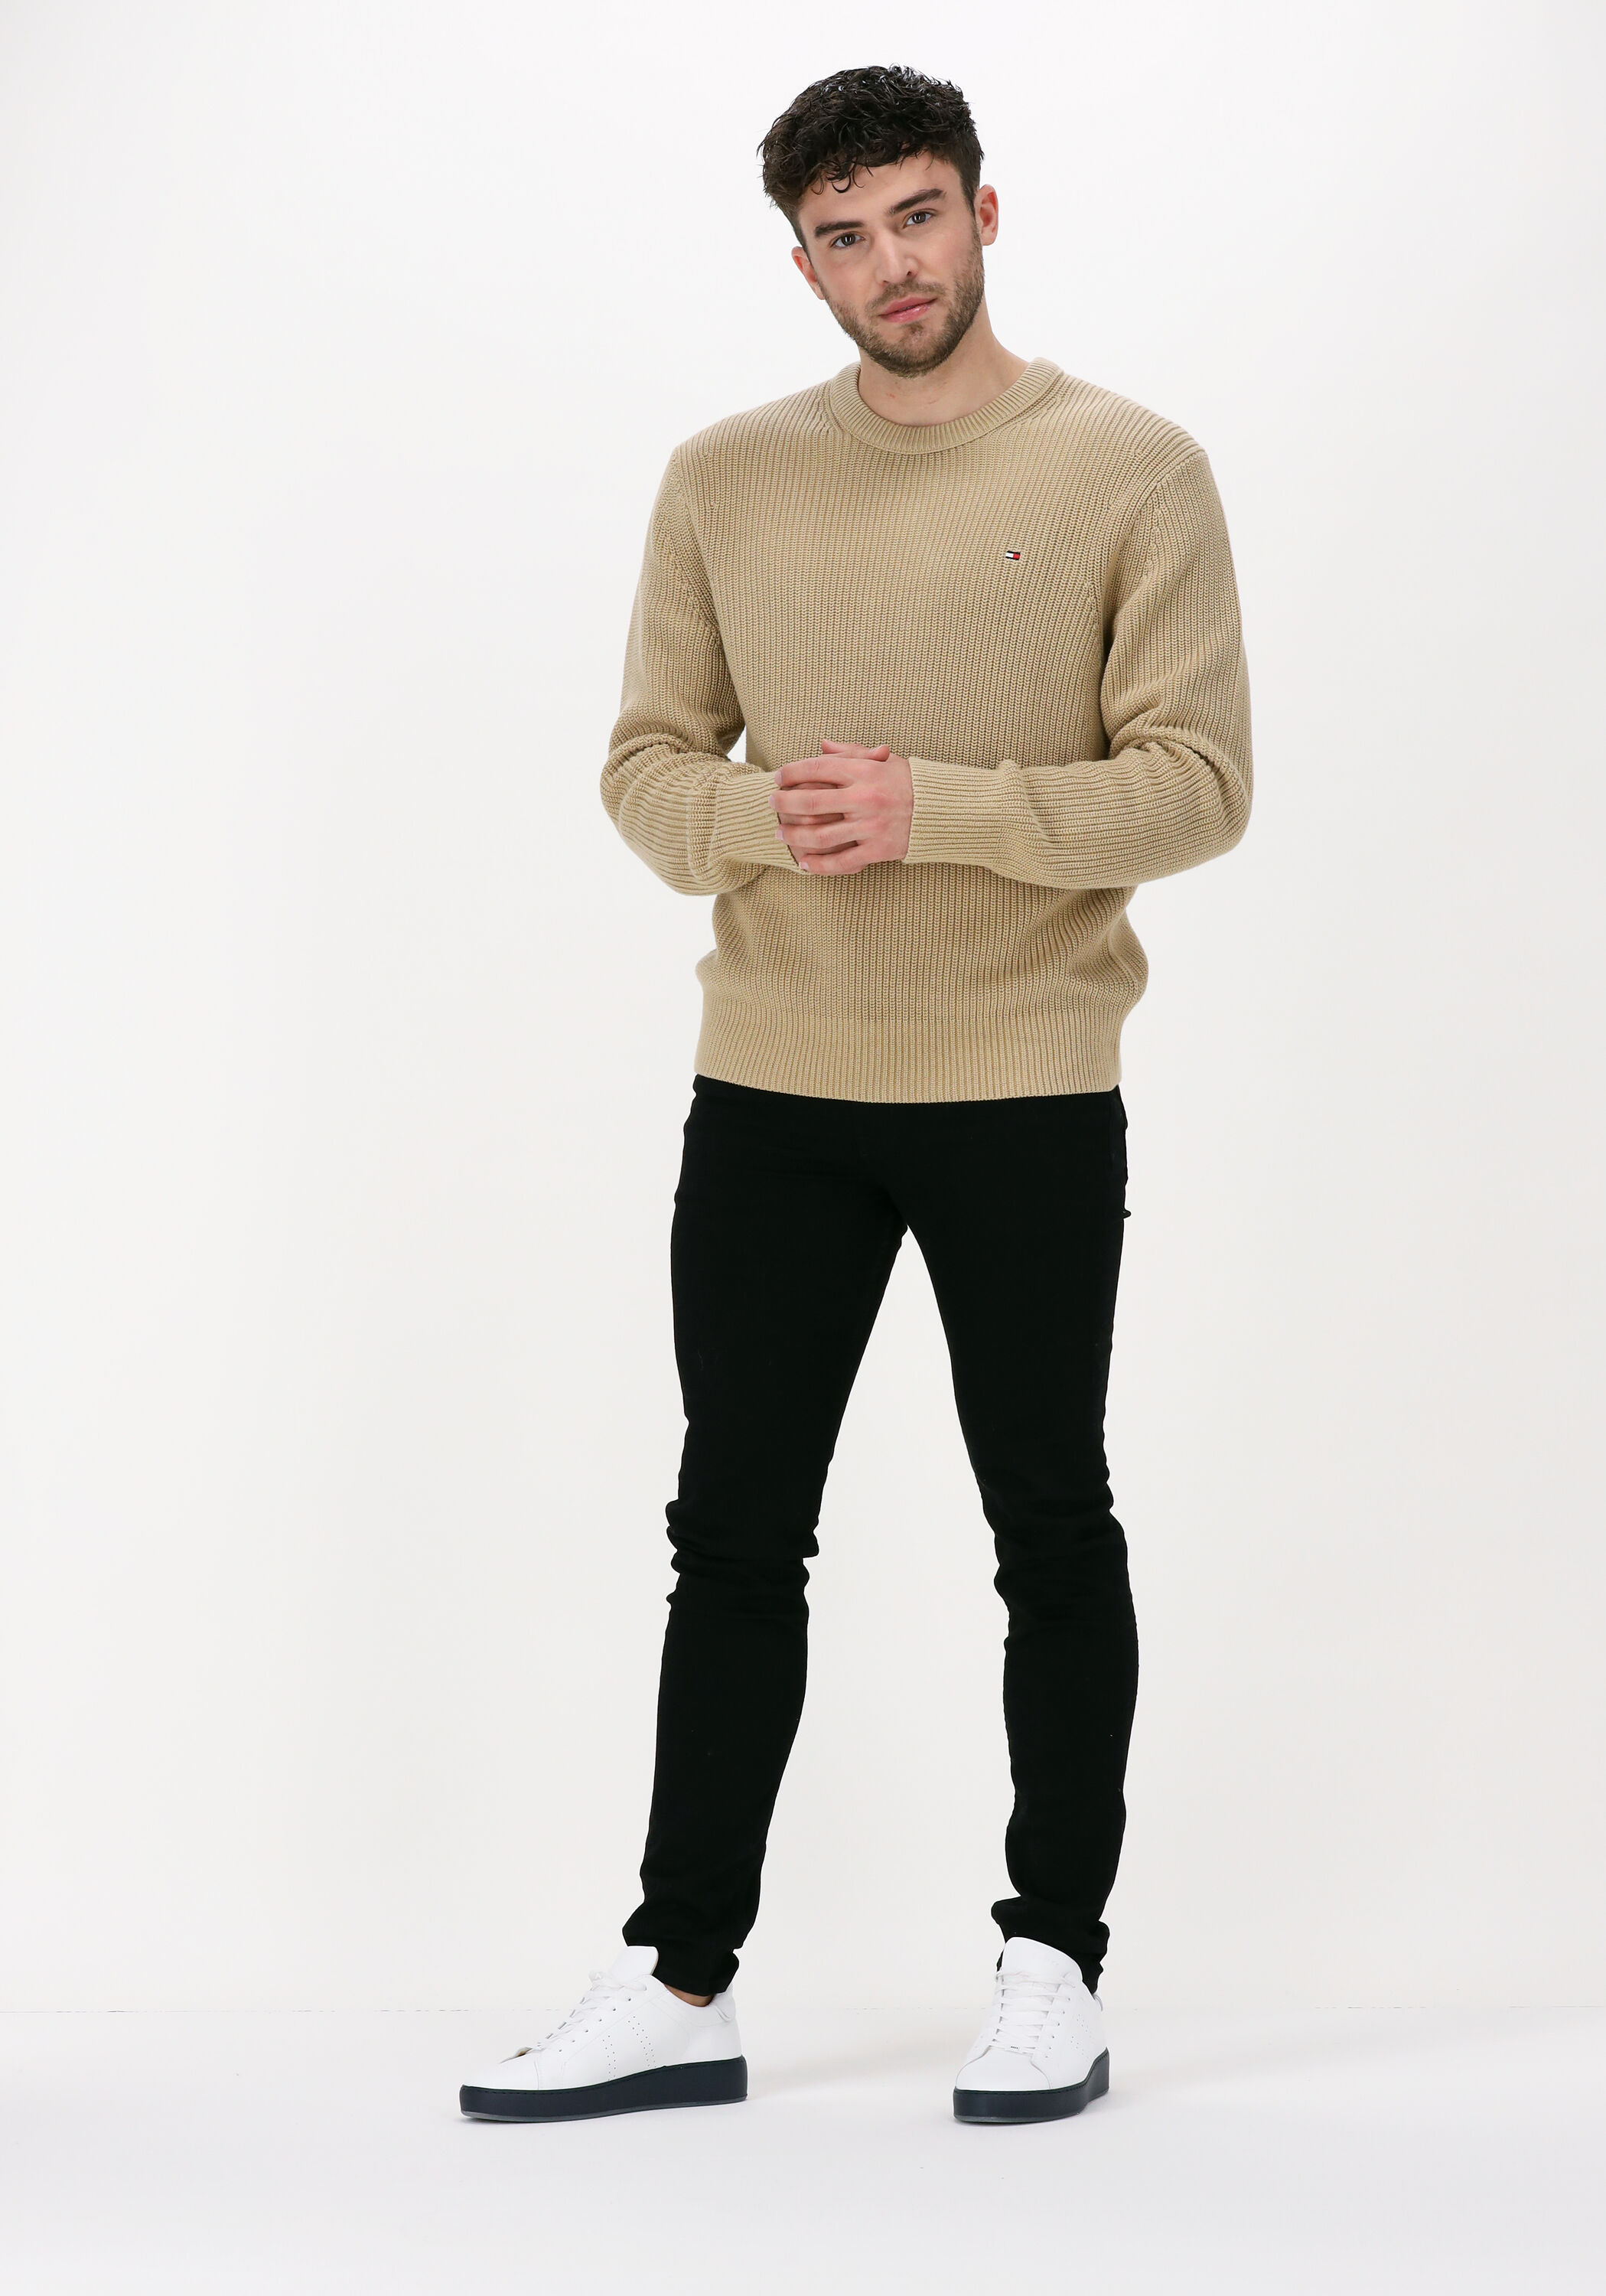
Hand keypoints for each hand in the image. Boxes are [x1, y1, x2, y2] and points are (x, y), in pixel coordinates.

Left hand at [770, 741, 913, 873]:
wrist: (942, 811)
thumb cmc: (909, 782)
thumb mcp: (884, 760)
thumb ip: (851, 752)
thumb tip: (821, 745)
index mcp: (864, 771)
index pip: (818, 768)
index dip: (792, 772)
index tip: (778, 777)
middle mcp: (864, 798)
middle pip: (811, 801)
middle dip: (784, 802)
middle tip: (770, 803)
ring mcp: (870, 827)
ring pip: (820, 834)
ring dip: (794, 835)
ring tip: (780, 833)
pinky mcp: (877, 850)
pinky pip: (841, 862)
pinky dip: (819, 865)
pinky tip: (803, 864)